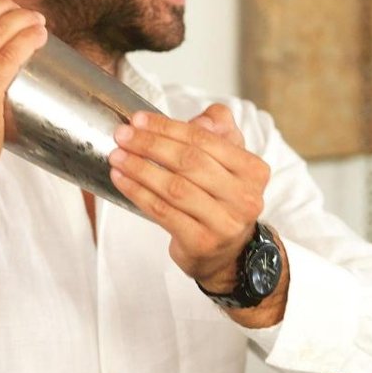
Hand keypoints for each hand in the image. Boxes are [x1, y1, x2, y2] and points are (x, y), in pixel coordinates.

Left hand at [109, 103, 269, 289]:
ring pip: (174, 187)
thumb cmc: (222, 198)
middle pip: (190, 162)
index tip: (138, 119)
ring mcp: (224, 223)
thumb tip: (201, 121)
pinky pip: (163, 212)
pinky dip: (138, 193)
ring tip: (117, 156)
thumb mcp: (229, 160)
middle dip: (150, 145)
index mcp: (253, 170)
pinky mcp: (201, 242)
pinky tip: (121, 180)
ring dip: (140, 168)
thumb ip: (219, 129)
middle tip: (122, 136)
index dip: (168, 127)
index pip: (205, 139)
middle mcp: (245, 197)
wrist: (229, 252)